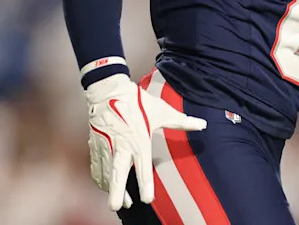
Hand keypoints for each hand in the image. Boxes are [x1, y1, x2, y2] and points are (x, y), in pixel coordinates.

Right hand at [85, 74, 206, 210]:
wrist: (109, 91)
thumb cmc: (138, 102)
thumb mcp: (162, 111)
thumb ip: (181, 122)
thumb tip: (202, 124)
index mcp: (138, 141)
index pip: (142, 167)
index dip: (145, 184)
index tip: (147, 199)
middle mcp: (121, 147)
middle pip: (116, 174)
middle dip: (116, 192)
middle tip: (117, 207)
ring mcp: (106, 147)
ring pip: (105, 174)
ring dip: (110, 190)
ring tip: (118, 203)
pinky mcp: (95, 145)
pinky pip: (96, 167)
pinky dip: (100, 179)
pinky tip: (105, 186)